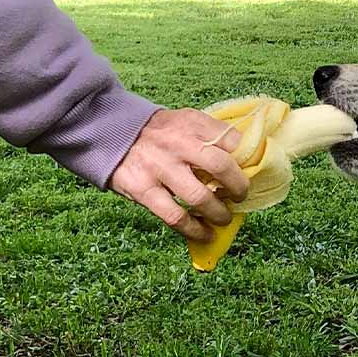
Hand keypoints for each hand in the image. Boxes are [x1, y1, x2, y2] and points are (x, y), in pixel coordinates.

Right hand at [109, 109, 248, 241]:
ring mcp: (159, 167)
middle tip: (240, 196)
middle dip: (238, 187)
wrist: (107, 131)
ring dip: (219, 214)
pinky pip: (176, 217)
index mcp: (192, 123)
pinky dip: (195, 230)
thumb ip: (210, 137)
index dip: (247, 161)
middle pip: (221, 167)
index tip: (250, 173)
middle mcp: (177, 143)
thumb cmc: (158, 133)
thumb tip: (244, 163)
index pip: (233, 141)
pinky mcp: (142, 189)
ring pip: (200, 198)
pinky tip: (205, 234)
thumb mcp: (184, 122)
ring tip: (223, 218)